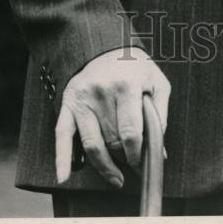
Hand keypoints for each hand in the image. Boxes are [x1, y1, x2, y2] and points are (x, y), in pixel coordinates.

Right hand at [55, 46, 170, 188]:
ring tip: (116, 178)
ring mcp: (82, 98)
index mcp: (126, 85)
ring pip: (92, 145)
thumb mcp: (156, 81)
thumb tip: (159, 150)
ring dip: (104, 167)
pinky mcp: (68, 103)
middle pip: (113, 141)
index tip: (141, 163)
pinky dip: (62, 159)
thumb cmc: (134, 67)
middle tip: (133, 166)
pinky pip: (62, 134)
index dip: (137, 155)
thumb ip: (160, 114)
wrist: (105, 45)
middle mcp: (101, 92)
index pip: (130, 133)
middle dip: (125, 158)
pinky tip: (64, 177)